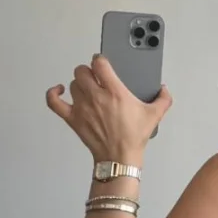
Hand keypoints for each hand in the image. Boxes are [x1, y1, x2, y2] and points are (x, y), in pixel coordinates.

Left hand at [46, 54, 172, 159]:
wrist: (119, 158)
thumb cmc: (133, 138)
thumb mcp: (154, 116)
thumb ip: (163, 100)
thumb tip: (164, 90)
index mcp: (115, 92)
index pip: (100, 63)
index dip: (100, 60)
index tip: (103, 63)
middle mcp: (96, 97)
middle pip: (82, 71)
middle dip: (89, 71)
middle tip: (96, 77)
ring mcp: (82, 107)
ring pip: (73, 83)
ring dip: (79, 83)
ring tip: (87, 88)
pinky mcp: (73, 118)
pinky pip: (54, 101)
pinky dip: (53, 93)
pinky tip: (59, 90)